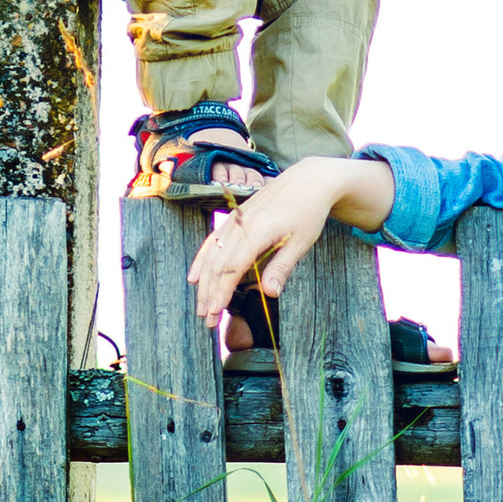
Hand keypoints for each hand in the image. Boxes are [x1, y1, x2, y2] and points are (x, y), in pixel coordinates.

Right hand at [189, 160, 351, 325]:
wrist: (307, 180)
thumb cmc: (308, 212)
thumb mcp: (301, 242)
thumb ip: (281, 268)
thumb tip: (268, 295)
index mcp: (258, 231)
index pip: (232, 268)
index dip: (221, 292)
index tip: (215, 312)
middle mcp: (241, 224)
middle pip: (217, 265)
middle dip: (210, 294)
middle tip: (207, 320)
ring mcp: (235, 220)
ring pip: (211, 255)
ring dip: (204, 283)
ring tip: (201, 306)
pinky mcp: (234, 218)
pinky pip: (212, 241)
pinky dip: (201, 260)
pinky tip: (194, 277)